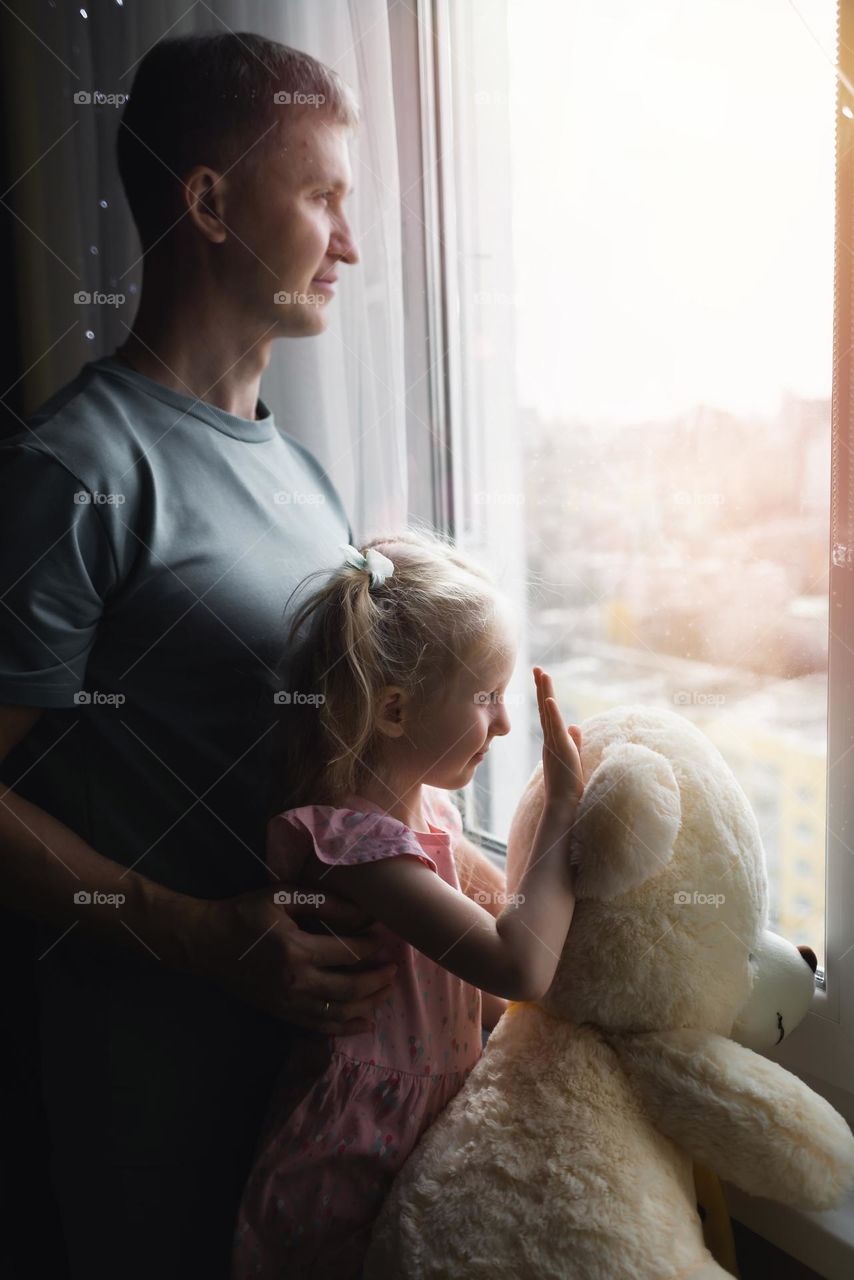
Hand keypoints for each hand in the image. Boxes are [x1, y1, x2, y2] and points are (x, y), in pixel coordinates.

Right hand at [184, 883, 396, 1035]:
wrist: (207, 943)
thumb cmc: (245, 914)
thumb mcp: (282, 897)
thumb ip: (324, 903)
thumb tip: (363, 912)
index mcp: (296, 949)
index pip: (347, 952)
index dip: (372, 946)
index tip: (385, 939)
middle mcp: (295, 981)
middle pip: (349, 988)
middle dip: (377, 980)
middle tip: (395, 969)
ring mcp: (288, 1002)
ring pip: (338, 1012)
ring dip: (368, 1004)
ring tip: (386, 992)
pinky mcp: (281, 1013)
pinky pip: (319, 1026)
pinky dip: (345, 1027)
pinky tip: (364, 1021)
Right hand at [533, 666, 582, 810]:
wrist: (562, 805)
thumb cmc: (568, 785)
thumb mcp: (573, 757)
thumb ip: (574, 741)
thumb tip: (576, 726)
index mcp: (552, 741)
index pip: (548, 714)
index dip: (545, 695)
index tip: (543, 678)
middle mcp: (549, 739)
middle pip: (544, 708)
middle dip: (541, 687)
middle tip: (537, 668)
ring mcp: (553, 744)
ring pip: (547, 713)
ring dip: (544, 693)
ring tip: (542, 674)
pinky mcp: (559, 749)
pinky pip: (554, 728)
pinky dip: (551, 713)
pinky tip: (549, 699)